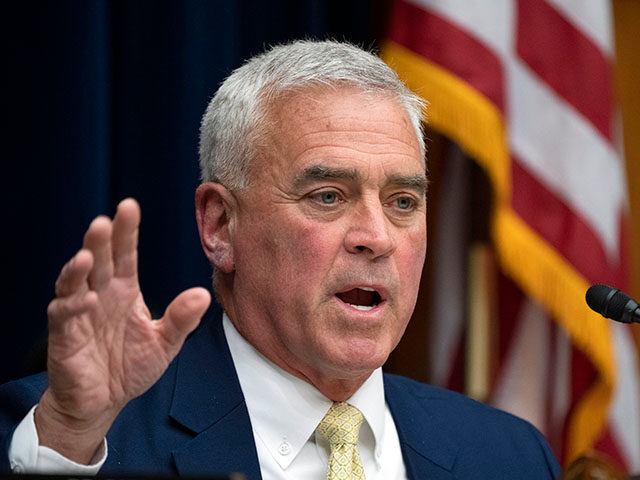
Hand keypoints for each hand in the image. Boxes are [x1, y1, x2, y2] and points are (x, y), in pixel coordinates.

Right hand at [35, 199, 210, 462]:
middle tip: (104, 221)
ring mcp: (80, 313)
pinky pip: (64, 315)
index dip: (127, 231)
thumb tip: (203, 294)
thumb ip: (181, 319)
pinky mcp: (65, 335)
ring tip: (88, 255)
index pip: (126, 254)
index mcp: (125, 290)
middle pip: (99, 260)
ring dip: (79, 267)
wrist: (104, 401)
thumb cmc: (131, 366)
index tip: (129, 206)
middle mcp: (101, 294)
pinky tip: (86, 300)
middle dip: (100, 240)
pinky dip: (73, 306)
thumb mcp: (164, 343)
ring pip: (74, 281)